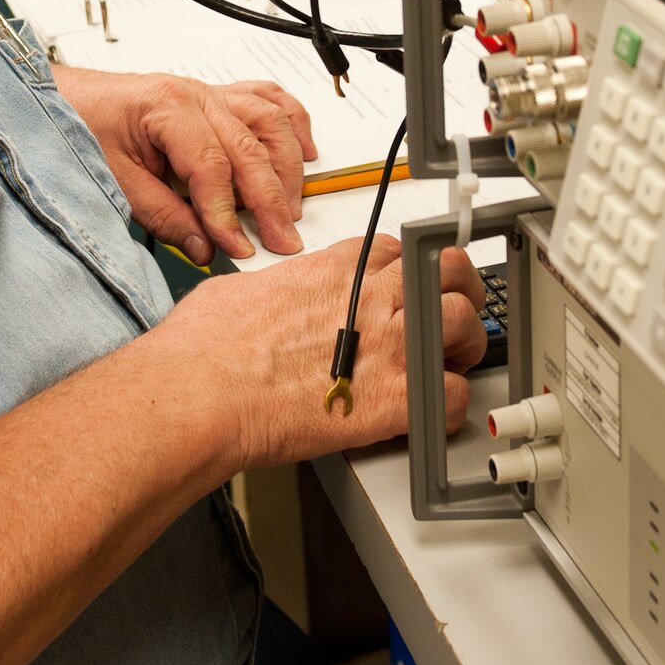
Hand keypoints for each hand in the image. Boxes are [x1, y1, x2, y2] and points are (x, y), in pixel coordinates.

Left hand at [53, 67, 314, 262]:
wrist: (69, 97)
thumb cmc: (84, 126)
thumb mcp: (114, 180)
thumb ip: (163, 216)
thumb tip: (205, 248)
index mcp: (166, 107)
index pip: (211, 166)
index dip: (227, 212)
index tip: (238, 248)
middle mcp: (195, 95)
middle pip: (249, 146)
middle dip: (270, 200)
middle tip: (282, 241)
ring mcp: (210, 93)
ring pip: (270, 121)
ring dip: (288, 166)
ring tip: (291, 208)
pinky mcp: (217, 97)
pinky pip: (268, 100)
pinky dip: (293, 124)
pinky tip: (305, 151)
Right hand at [156, 237, 487, 467]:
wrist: (200, 393)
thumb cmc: (207, 348)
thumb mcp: (245, 289)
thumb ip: (282, 289)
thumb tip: (278, 301)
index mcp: (336, 267)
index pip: (398, 251)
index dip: (408, 271)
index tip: (407, 287)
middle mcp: (369, 297)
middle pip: (446, 273)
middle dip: (456, 291)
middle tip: (451, 312)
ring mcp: (387, 344)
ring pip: (464, 323)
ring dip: (463, 344)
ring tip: (451, 362)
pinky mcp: (393, 399)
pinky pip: (453, 395)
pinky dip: (451, 405)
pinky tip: (432, 412)